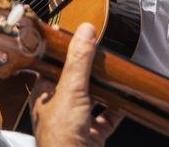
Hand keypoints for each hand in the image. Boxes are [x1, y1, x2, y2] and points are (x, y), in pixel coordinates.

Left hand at [31, 23, 121, 146]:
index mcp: (44, 95)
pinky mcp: (92, 135)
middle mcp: (58, 108)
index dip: (63, 52)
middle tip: (101, 52)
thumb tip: (85, 31)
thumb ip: (79, 61)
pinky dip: (116, 109)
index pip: (51, 66)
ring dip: (103, 88)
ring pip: (91, 98)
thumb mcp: (71, 90)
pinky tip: (124, 99)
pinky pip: (106, 118)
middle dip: (88, 69)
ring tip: (113, 72)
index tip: (76, 37)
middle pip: (74, 81)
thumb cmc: (61, 138)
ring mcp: (76, 122)